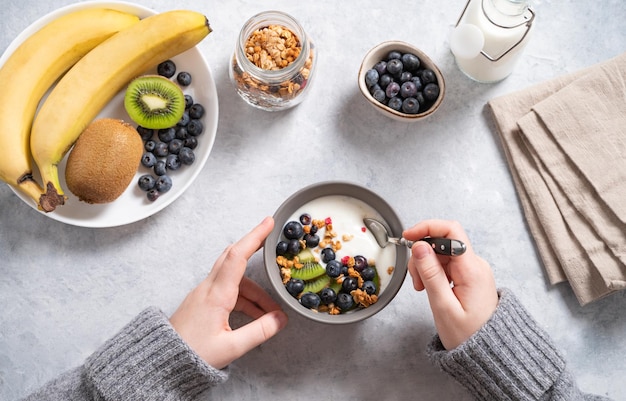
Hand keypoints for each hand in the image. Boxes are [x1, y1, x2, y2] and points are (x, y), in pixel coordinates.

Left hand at [169, 216, 287, 368]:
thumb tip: (281, 319)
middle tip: (272, 241)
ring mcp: (204, 294)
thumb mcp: (231, 347)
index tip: (268, 223)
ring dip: (255, 291)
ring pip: (235, 280)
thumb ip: (259, 331)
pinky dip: (245, 299)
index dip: (254, 237)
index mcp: (217, 294)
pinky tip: (255, 316)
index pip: (237, 256)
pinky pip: (228, 291)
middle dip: (254, 248)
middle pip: (233, 258)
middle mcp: (209, 288)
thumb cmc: (192, 354)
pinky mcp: (202, 302)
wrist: (162, 362)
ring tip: (272, 313)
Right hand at [403, 220, 497, 349]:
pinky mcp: (469, 276)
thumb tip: (419, 246)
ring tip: (423, 289)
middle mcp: (475, 265)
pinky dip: (433, 272)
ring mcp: (473, 270)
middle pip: (443, 242)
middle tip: (416, 280)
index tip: (408, 237)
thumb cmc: (468, 335)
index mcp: (472, 270)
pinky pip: (446, 264)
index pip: (451, 231)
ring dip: (425, 266)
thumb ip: (430, 274)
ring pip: (442, 253)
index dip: (427, 228)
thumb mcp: (443, 306)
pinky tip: (430, 288)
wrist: (488, 353)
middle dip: (422, 255)